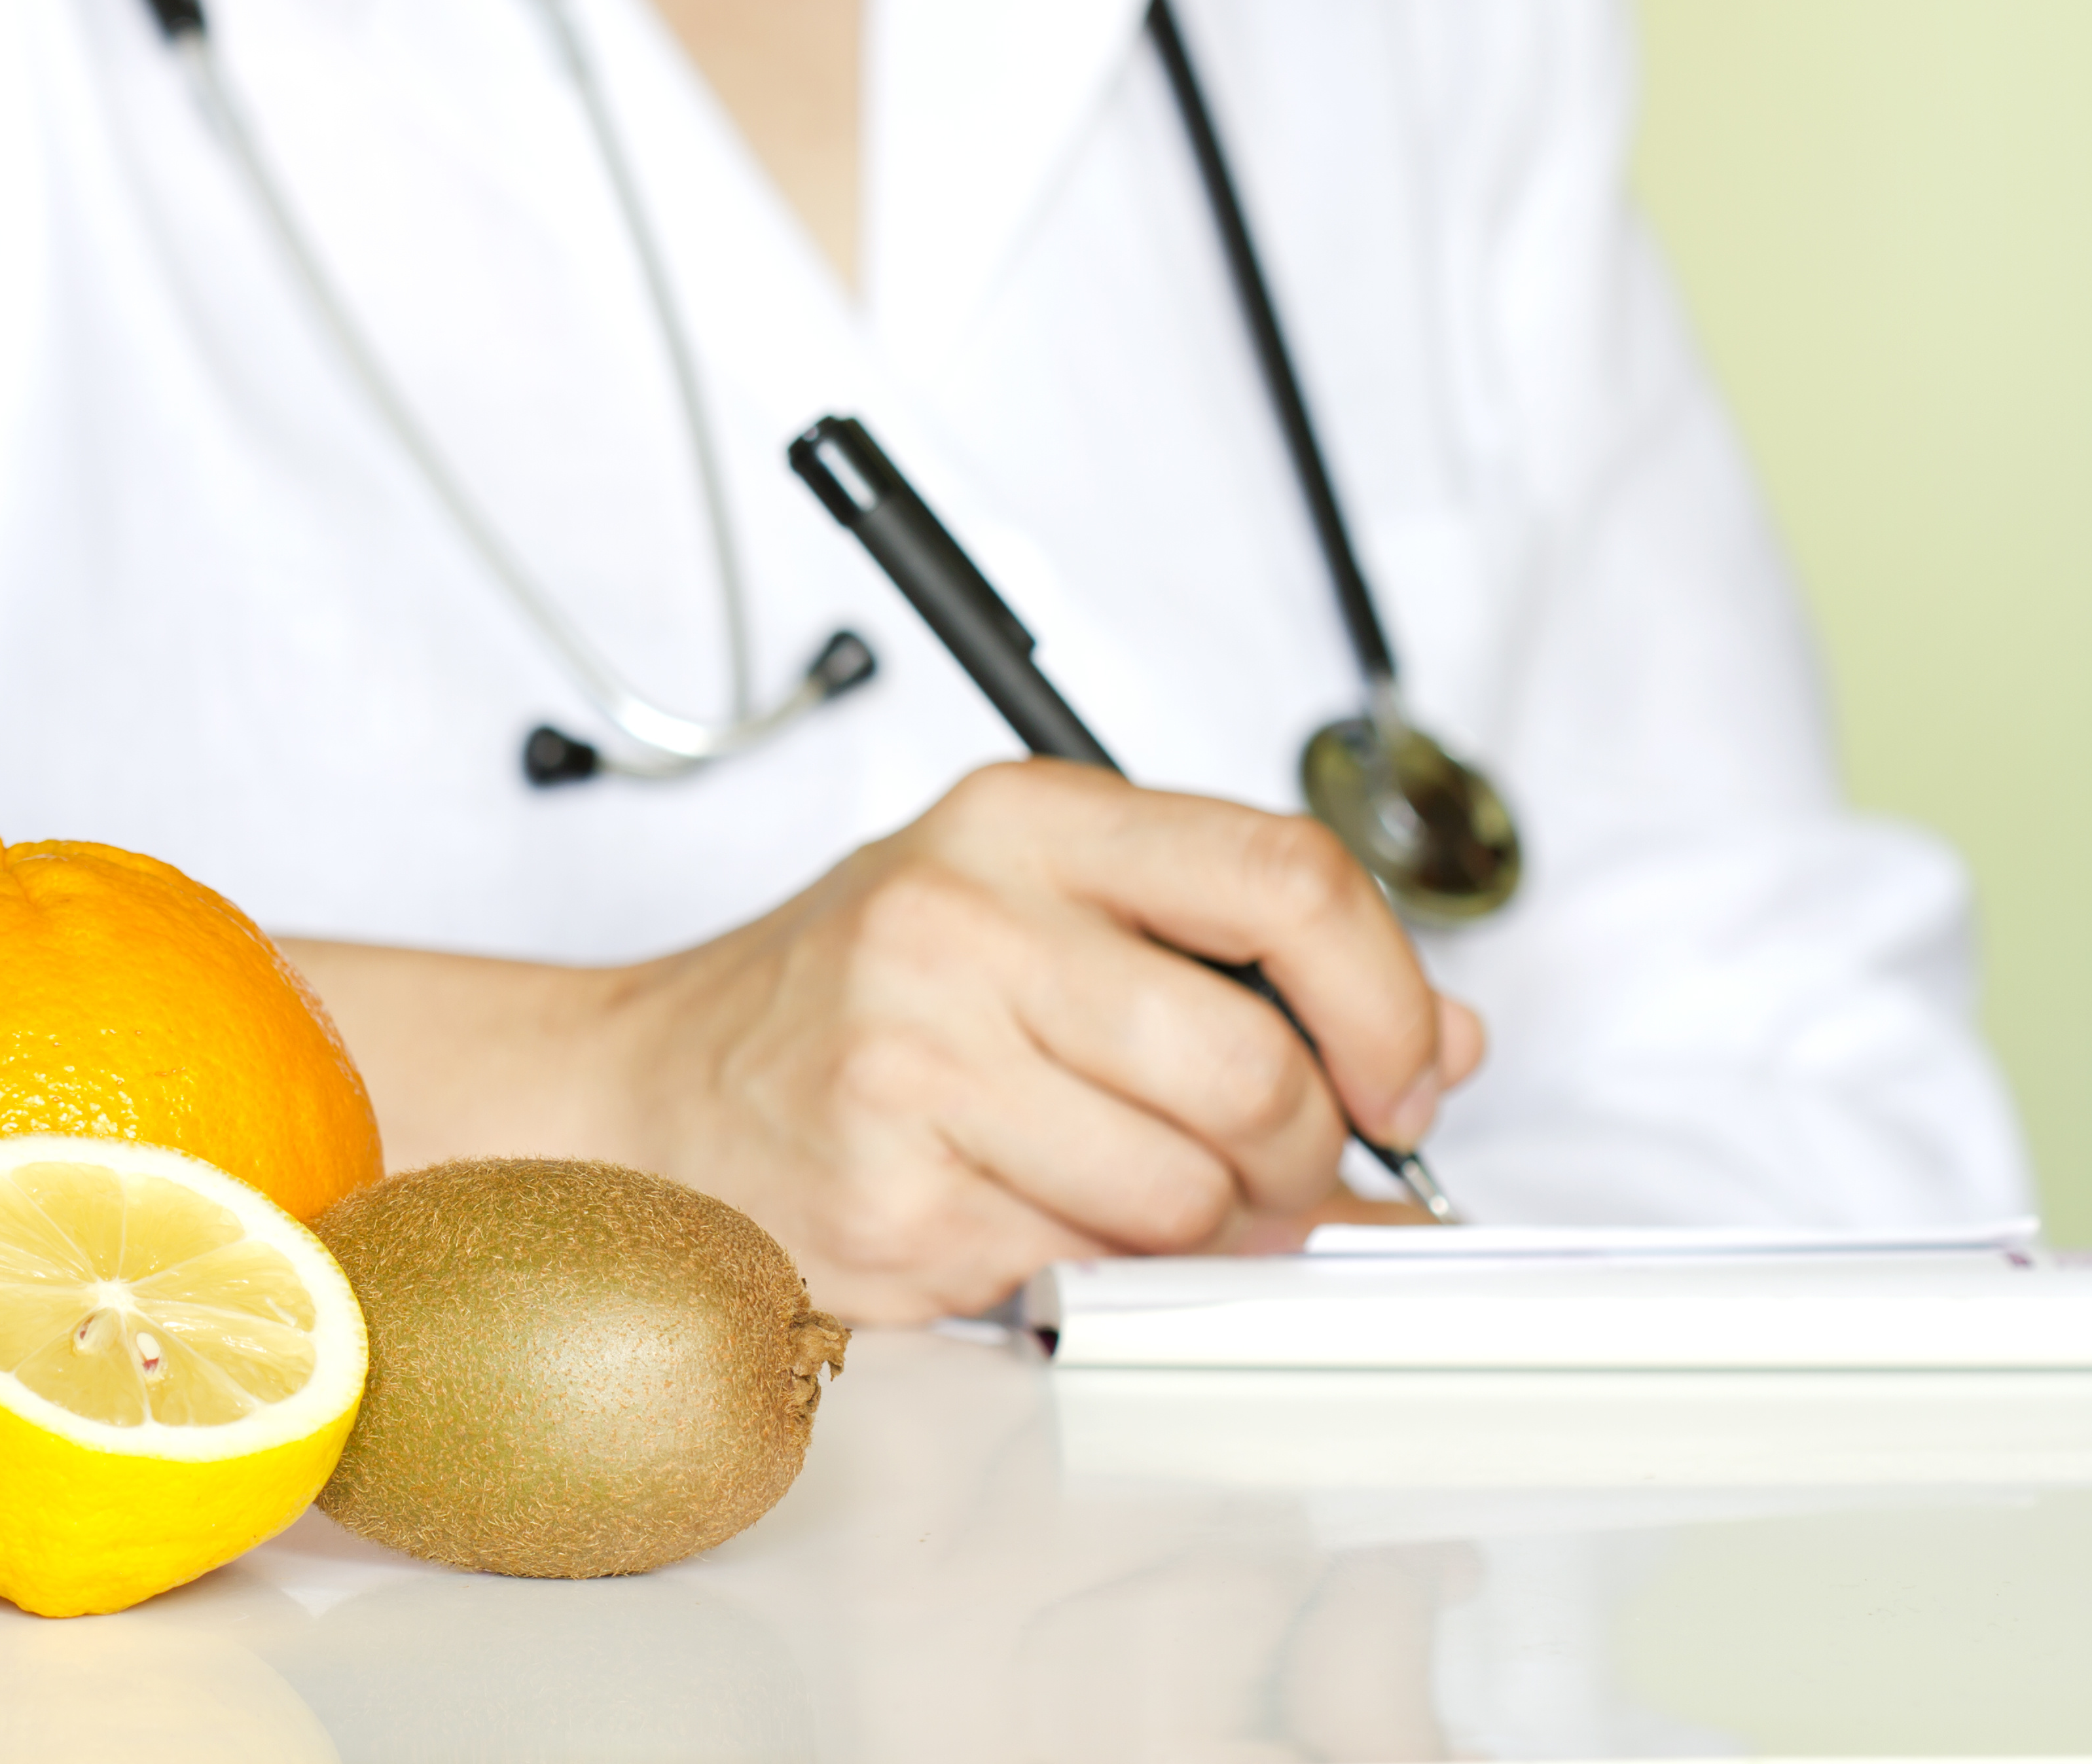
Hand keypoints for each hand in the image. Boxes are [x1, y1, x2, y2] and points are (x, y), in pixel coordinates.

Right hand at [589, 762, 1483, 1321]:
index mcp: (1021, 819)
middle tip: (1265, 1173)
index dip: (1387, 996)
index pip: (1284, 876)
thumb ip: (1243, 953)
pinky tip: (1021, 1218)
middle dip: (1300, 1157)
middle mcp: (962, 920)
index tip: (1406, 1076)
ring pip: (1189, 1194)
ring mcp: (915, 1059)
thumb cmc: (859, 1000)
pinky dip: (1089, 1271)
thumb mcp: (1042, 913)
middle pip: (1255, 1067)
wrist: (647, 1093)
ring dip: (1198, 1232)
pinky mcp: (892, 1194)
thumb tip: (1444, 1044)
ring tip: (1122, 1195)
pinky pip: (1088, 1268)